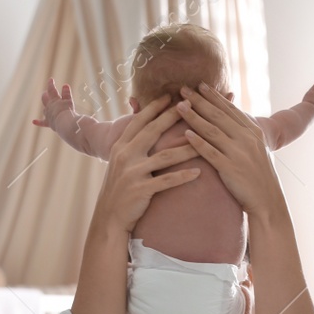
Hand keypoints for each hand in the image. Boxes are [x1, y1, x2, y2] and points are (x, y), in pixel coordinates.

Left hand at [31, 77, 74, 127]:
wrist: (64, 123)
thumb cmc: (68, 111)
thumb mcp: (69, 101)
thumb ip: (66, 93)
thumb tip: (65, 85)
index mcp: (55, 99)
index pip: (51, 89)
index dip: (50, 84)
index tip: (50, 79)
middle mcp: (50, 106)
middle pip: (45, 98)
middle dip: (46, 94)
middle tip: (46, 92)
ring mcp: (48, 114)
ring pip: (44, 109)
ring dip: (45, 107)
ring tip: (46, 105)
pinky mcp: (49, 123)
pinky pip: (42, 122)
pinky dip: (38, 122)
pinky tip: (34, 121)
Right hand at [93, 95, 200, 232]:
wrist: (108, 218)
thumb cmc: (118, 190)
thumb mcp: (118, 162)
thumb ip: (130, 145)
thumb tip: (141, 129)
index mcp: (120, 146)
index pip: (139, 121)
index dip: (154, 108)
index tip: (170, 96)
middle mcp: (125, 155)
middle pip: (152, 132)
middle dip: (172, 117)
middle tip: (190, 105)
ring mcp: (132, 173)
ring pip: (165, 156)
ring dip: (187, 148)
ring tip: (205, 141)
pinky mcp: (141, 190)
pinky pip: (166, 181)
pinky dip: (183, 176)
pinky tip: (198, 172)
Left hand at [175, 83, 283, 216]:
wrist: (268, 200)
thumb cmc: (258, 175)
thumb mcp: (255, 148)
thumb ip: (243, 131)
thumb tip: (232, 114)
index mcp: (253, 131)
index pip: (230, 109)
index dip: (213, 96)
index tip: (199, 84)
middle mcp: (247, 138)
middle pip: (218, 115)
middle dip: (199, 101)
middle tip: (183, 89)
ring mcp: (239, 153)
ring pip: (212, 130)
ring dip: (194, 117)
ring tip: (178, 106)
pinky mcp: (231, 169)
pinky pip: (211, 152)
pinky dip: (198, 142)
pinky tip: (185, 134)